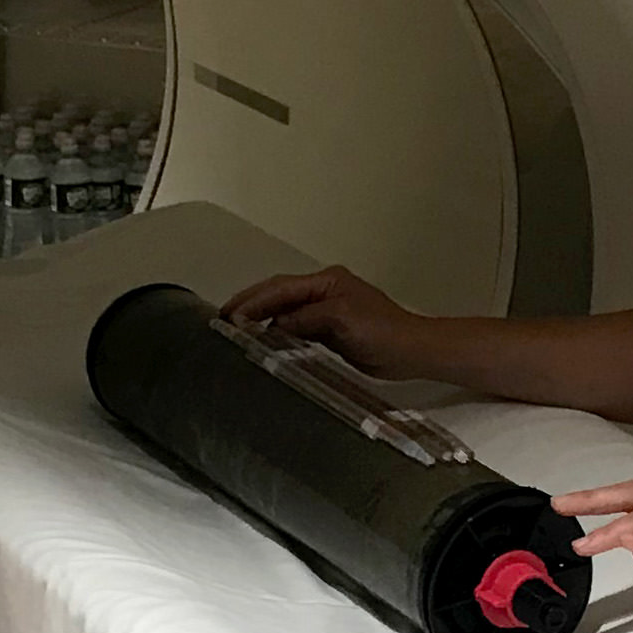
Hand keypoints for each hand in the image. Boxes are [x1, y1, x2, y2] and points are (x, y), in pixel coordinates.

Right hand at [220, 262, 427, 377]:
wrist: (411, 351)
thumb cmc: (380, 330)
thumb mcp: (341, 319)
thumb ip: (306, 319)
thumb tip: (274, 326)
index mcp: (327, 281)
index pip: (282, 287)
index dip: (254, 300)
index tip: (228, 314)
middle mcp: (324, 291)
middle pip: (280, 295)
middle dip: (251, 305)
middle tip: (222, 321)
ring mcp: (327, 312)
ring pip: (286, 312)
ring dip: (262, 320)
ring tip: (234, 334)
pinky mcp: (331, 332)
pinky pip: (297, 329)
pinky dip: (278, 334)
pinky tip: (263, 345)